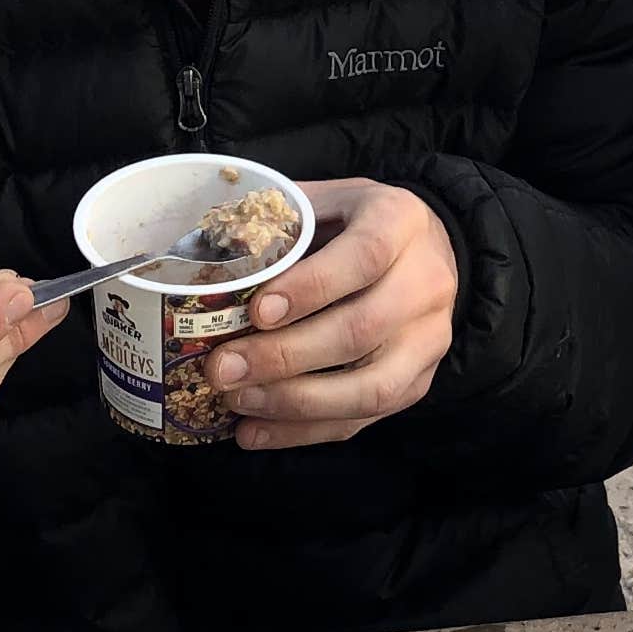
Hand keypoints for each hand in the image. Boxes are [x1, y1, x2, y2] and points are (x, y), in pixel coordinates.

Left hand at [209, 179, 459, 453]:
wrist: (427, 248)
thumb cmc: (355, 222)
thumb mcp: (323, 200)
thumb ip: (277, 221)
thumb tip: (204, 253)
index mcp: (400, 221)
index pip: (365, 256)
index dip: (311, 287)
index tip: (256, 312)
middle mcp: (426, 282)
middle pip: (362, 329)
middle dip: (285, 356)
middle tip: (223, 369)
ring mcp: (428, 339)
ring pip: (371, 387)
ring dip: (296, 402)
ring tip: (238, 401)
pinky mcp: (419, 381)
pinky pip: (364, 418)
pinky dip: (305, 431)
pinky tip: (255, 431)